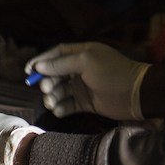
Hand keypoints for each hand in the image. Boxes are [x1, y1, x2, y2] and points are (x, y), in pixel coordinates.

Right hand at [26, 42, 150, 119]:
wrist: (135, 94)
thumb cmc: (111, 72)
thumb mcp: (85, 62)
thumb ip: (61, 64)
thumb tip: (39, 65)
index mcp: (81, 53)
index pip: (56, 54)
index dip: (41, 61)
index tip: (29, 71)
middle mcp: (80, 69)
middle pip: (55, 74)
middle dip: (47, 81)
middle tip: (47, 89)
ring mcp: (83, 86)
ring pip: (60, 91)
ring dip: (53, 96)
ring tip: (52, 102)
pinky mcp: (86, 103)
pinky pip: (68, 105)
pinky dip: (61, 108)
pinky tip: (59, 110)